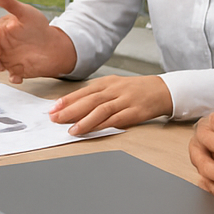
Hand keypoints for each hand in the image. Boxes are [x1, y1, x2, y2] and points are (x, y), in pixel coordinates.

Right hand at [0, 0, 77, 82]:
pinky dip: (13, 77)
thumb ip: (10, 3)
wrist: (55, 45)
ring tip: (0, 66)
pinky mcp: (16, 70)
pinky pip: (10, 76)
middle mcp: (1, 44)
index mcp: (0, 29)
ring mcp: (7, 58)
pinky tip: (18, 77)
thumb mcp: (25, 13)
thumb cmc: (38, 27)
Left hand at [49, 75, 172, 135]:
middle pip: (89, 100)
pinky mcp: (135, 112)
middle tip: (55, 119)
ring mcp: (125, 100)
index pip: (83, 92)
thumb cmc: (134, 90)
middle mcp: (114, 90)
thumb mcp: (114, 86)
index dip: (67, 100)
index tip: (53, 109)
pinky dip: (103, 125)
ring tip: (72, 130)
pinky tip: (94, 130)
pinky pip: (117, 119)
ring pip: (101, 110)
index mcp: (107, 82)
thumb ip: (96, 95)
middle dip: (70, 110)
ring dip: (85, 120)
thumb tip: (72, 105)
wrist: (161, 90)